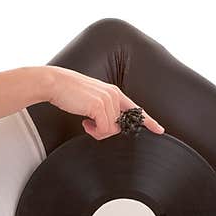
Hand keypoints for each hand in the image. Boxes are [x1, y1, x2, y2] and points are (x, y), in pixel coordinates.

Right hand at [45, 66, 165, 139]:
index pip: (135, 109)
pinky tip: (85, 122)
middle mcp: (114, 94)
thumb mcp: (91, 99)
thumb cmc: (70, 92)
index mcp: (114, 92)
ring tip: (86, 122)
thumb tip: (108, 126)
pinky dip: (94, 131)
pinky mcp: (99, 105)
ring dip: (97, 131)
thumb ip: (104, 108)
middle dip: (106, 132)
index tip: (160, 130)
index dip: (148, 121)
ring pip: (111, 129)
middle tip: (91, 126)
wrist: (55, 83)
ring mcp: (108, 99)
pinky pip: (103, 129)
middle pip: (120, 126)